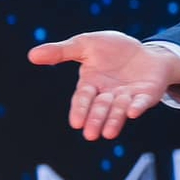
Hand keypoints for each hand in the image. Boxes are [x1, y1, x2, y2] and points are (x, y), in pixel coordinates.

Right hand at [27, 31, 179, 140]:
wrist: (148, 51)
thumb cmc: (113, 49)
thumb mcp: (86, 45)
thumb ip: (62, 52)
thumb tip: (31, 55)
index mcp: (91, 84)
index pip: (83, 98)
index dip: (80, 110)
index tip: (76, 123)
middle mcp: (109, 94)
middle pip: (100, 108)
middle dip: (96, 120)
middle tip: (91, 134)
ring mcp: (129, 96)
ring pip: (119, 109)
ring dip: (114, 120)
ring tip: (108, 133)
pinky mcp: (147, 94)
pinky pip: (142, 102)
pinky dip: (137, 107)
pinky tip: (133, 112)